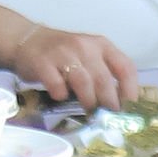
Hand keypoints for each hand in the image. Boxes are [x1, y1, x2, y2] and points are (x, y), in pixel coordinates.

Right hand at [2, 27, 140, 111]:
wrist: (27, 40)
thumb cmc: (63, 54)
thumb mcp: (88, 56)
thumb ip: (102, 73)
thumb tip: (118, 104)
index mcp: (101, 45)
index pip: (125, 66)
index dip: (130, 89)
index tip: (129, 106)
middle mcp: (85, 46)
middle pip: (104, 79)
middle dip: (109, 102)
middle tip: (108, 116)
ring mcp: (63, 53)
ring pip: (84, 82)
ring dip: (88, 101)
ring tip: (90, 111)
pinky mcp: (43, 62)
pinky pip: (57, 84)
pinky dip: (61, 94)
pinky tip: (61, 96)